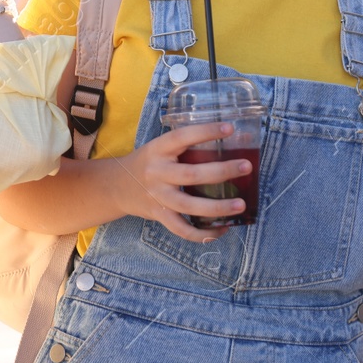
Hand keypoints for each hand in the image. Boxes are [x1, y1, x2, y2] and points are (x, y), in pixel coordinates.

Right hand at [107, 122, 252, 241]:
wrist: (117, 186)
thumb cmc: (148, 163)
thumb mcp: (159, 148)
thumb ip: (184, 148)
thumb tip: (227, 145)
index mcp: (158, 149)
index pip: (182, 136)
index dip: (205, 132)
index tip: (229, 128)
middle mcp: (157, 172)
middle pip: (191, 174)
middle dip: (222, 171)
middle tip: (246, 167)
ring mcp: (157, 196)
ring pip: (189, 206)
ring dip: (218, 207)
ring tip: (241, 205)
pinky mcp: (159, 215)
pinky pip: (182, 229)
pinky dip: (203, 233)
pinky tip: (223, 228)